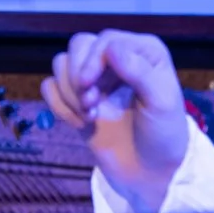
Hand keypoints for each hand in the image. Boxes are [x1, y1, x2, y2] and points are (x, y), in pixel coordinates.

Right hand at [40, 30, 189, 212]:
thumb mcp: (162, 103)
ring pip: (61, 63)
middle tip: (90, 104)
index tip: (87, 86)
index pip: (106, 40)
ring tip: (90, 116)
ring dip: (69, 93)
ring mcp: (95, 78)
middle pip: (79, 45)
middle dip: (78, 76)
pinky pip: (50, 87)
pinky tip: (80, 122)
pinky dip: (59, 105)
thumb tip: (111, 48)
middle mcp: (116, 58)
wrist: (149, 171)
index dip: (92, 60)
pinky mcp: (76, 98)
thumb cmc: (163, 135)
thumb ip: (139, 72)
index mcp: (142, 52)